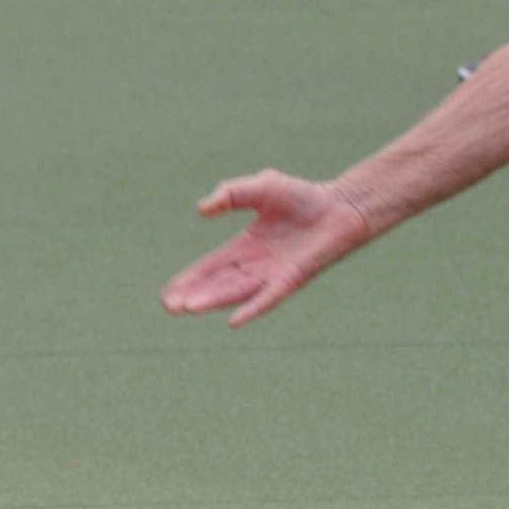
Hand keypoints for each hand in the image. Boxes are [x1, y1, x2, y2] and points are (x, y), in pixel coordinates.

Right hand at [161, 171, 372, 327]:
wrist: (341, 205)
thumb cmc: (302, 196)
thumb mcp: (259, 187)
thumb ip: (230, 194)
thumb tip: (202, 210)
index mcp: (244, 247)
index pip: (210, 267)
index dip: (189, 280)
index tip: (168, 294)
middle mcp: (256, 266)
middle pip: (218, 284)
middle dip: (194, 295)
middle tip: (170, 306)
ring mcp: (274, 275)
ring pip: (237, 292)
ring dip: (214, 301)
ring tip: (189, 307)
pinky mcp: (293, 278)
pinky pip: (269, 298)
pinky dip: (252, 308)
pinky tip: (234, 321)